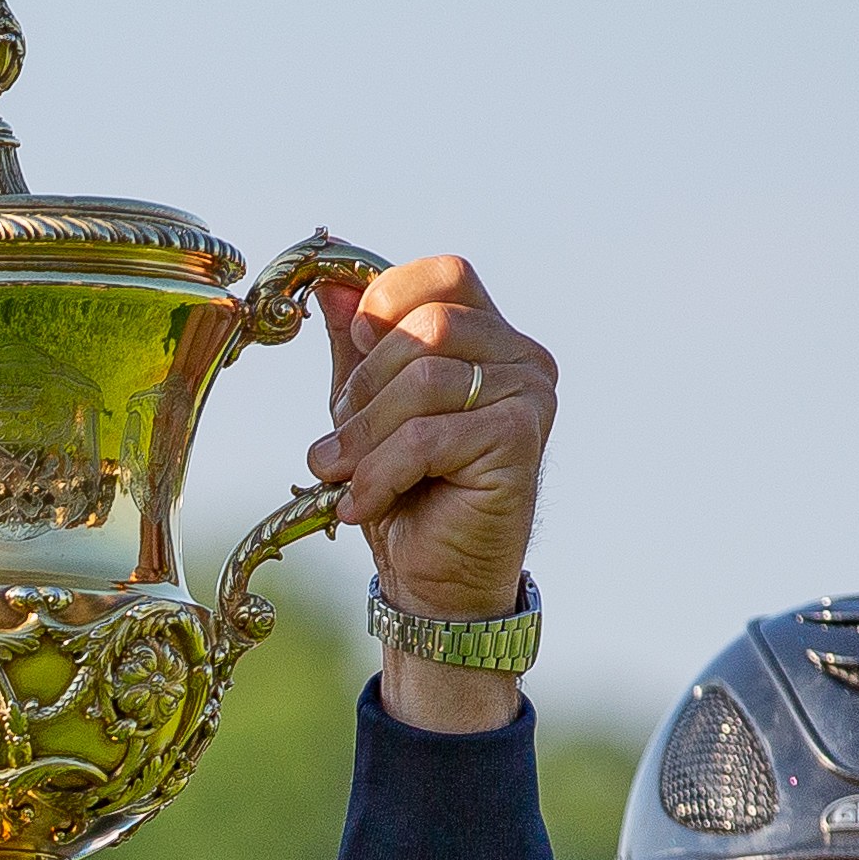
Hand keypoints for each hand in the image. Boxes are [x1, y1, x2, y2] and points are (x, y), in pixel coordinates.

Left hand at [306, 257, 552, 731]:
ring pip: (427, 378)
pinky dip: (382, 472)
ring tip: (339, 475)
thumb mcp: (368, 409)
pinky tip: (361, 504)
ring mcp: (531, 396)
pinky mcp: (521, 440)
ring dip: (365, 436)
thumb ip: (356, 346)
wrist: (436, 583)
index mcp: (492, 337)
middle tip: (335, 444)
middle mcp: (524, 358)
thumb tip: (327, 282)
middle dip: (364, 387)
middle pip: (428, 327)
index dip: (388, 303)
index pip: (445, 276)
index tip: (351, 349)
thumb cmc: (407, 495)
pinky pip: (432, 436)